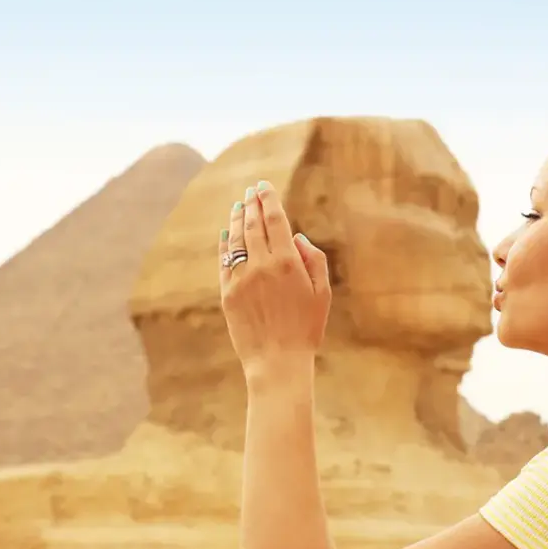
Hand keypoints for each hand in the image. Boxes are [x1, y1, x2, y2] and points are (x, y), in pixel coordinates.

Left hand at [218, 181, 330, 373]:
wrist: (277, 361)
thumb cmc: (307, 329)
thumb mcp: (322, 293)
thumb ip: (313, 260)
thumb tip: (296, 238)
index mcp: (287, 262)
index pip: (275, 220)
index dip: (268, 200)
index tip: (264, 187)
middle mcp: (261, 265)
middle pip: (253, 225)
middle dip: (252, 204)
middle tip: (251, 191)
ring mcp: (241, 278)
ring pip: (236, 239)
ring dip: (237, 219)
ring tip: (238, 206)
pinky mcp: (228, 293)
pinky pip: (225, 260)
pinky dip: (225, 244)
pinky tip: (226, 234)